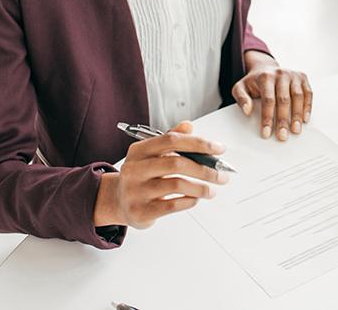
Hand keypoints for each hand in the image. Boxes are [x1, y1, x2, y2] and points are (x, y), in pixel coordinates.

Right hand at [93, 121, 227, 228]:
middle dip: (204, 169)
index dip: (198, 143)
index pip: (171, 140)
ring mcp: (135, 191)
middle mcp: (135, 169)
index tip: (218, 149)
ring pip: (177, 185)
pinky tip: (195, 199)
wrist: (116, 201)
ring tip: (211, 190)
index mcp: (139, 150)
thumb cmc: (141, 175)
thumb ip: (170, 139)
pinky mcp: (140, 211)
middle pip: (176, 163)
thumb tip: (189, 125)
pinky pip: (172, 205)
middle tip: (221, 175)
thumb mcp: (151, 154)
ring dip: (200, 187)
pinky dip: (189, 201)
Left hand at [232, 51, 312, 140]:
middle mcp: (281, 74)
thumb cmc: (254, 82)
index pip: (268, 100)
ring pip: (298, 96)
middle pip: (284, 100)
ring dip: (297, 115)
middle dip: (283, 120)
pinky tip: (304, 119)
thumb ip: (241, 98)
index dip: (268, 117)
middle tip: (282, 136)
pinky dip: (307, 107)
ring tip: (295, 130)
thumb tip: (247, 110)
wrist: (265, 68)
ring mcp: (293, 75)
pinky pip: (308, 93)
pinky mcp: (302, 77)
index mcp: (266, 77)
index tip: (266, 132)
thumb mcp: (240, 87)